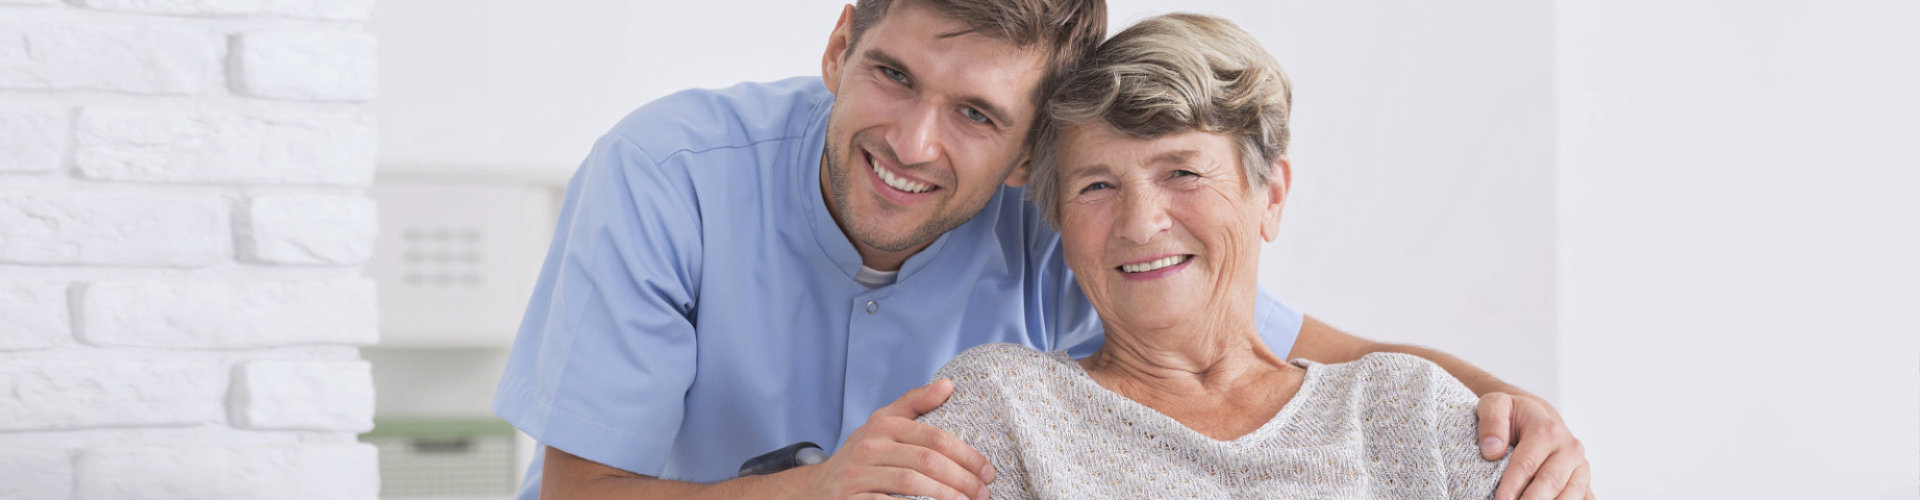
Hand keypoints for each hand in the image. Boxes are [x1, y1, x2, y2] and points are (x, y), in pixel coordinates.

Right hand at [803, 379, 993, 499]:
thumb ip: (914, 404)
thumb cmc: (860, 456)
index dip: (967, 456)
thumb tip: (948, 385)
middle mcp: (869, 447)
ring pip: (910, 483)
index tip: (988, 472)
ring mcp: (858, 475)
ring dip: (945, 496)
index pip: (935, 438)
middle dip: (962, 479)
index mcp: (883, 425)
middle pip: (927, 461)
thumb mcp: (882, 424)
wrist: (816, 489)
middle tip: (983, 493)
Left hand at [1477, 392, 1592, 499]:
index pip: (1526, 464)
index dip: (1511, 486)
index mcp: (1548, 430)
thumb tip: (1492, 449)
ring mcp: (1580, 468)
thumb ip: (1491, 421)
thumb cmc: (1513, 415)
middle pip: (1550, 484)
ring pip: (1569, 496)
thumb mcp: (1495, 405)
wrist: (1536, 419)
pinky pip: (1584, 499)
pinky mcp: (1585, 482)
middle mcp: (1570, 449)